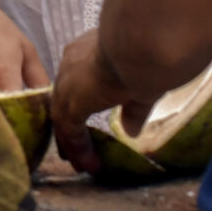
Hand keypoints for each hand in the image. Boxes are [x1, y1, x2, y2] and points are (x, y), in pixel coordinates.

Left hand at [49, 28, 151, 175]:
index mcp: (87, 51)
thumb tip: (130, 130)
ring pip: (63, 116)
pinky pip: (70, 129)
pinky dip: (78, 148)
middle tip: (72, 149)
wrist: (142, 45)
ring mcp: (68, 82)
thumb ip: (133, 108)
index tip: (82, 120)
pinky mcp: (72, 101)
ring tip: (80, 164)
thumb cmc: (148, 56)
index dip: (78, 103)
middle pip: (63, 99)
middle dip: (68, 125)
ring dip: (71, 142)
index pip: (76, 80)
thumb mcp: (142, 85)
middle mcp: (71, 63)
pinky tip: (88, 164)